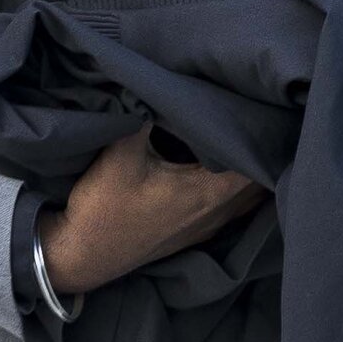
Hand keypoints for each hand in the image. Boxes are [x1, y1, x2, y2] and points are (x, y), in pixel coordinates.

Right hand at [40, 128, 264, 296]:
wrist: (81, 256)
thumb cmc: (102, 209)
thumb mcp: (119, 154)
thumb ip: (144, 116)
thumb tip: (160, 85)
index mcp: (208, 192)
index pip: (256, 160)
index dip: (261, 132)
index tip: (258, 106)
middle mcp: (218, 212)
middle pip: (260, 177)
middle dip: (259, 147)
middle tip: (256, 114)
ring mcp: (209, 226)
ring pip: (249, 194)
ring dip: (250, 168)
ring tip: (245, 136)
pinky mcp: (197, 233)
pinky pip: (234, 206)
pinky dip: (239, 186)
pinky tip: (228, 168)